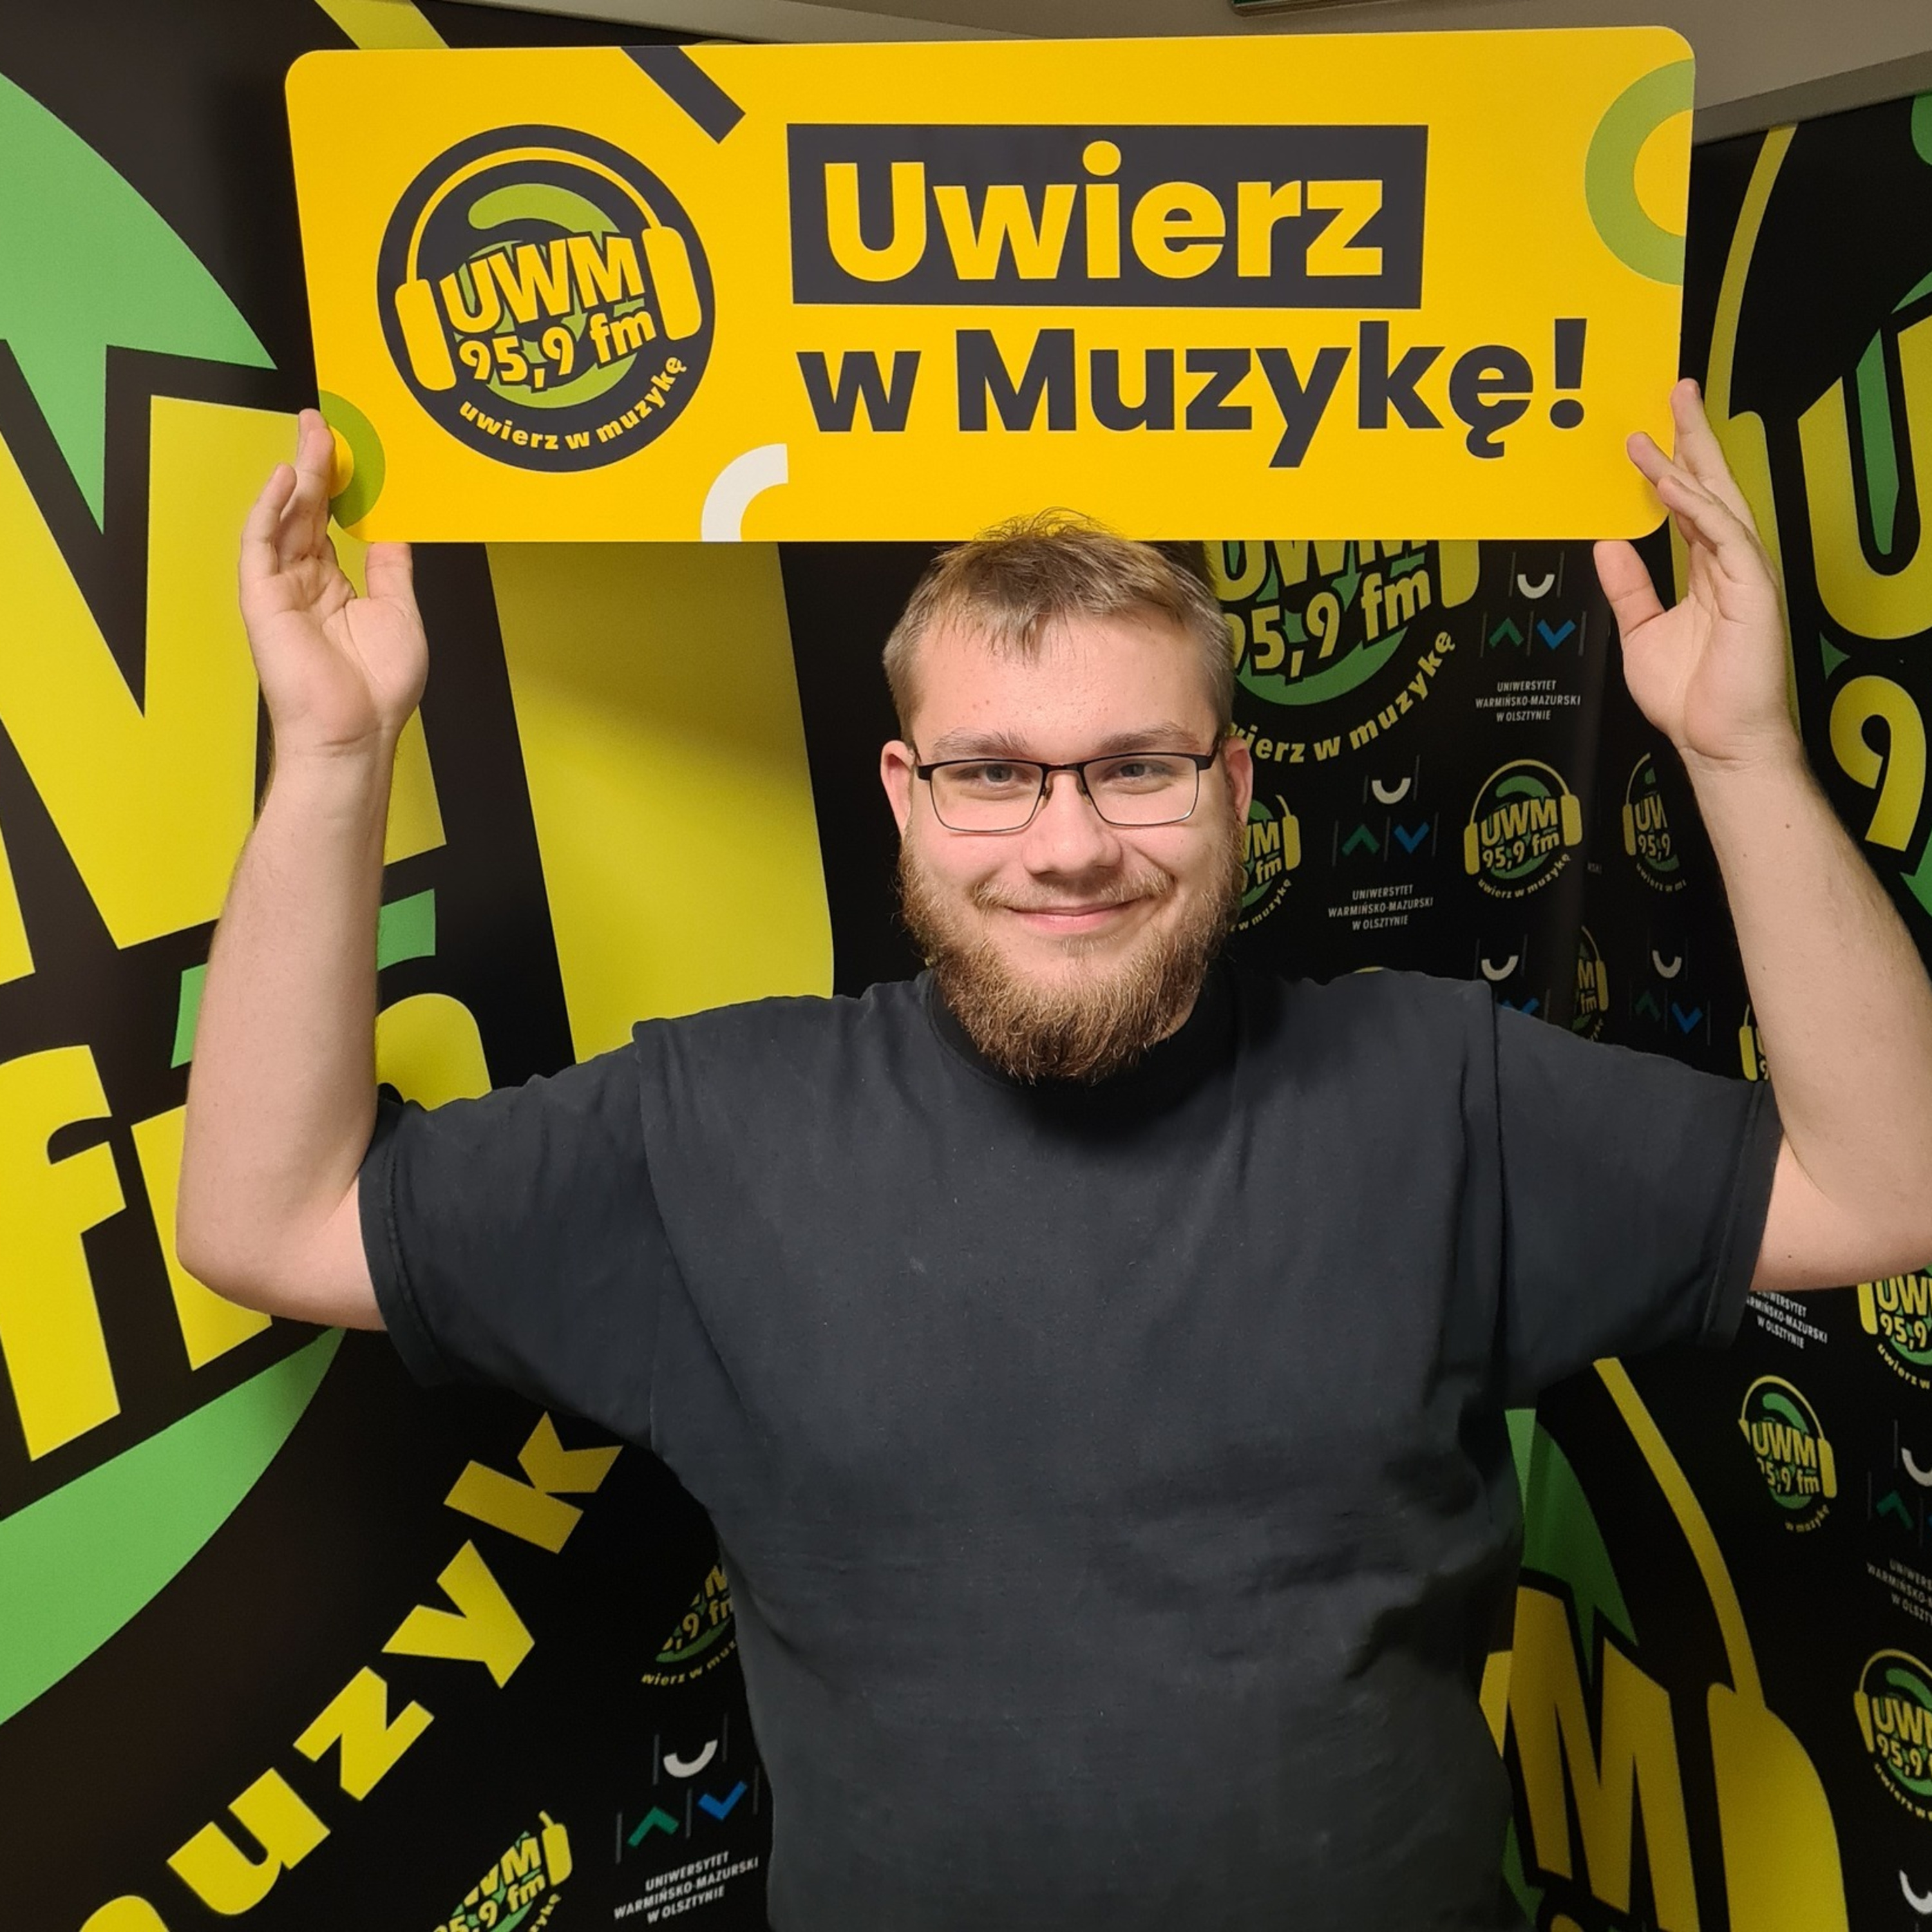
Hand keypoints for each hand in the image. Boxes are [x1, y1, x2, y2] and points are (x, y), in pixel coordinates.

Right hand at [239, 408, 426, 763]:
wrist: (356, 732)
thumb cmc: (379, 688)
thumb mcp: (399, 613)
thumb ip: (390, 569)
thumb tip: (393, 531)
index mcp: (335, 587)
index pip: (330, 523)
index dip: (337, 486)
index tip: (348, 450)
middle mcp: (305, 582)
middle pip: (306, 511)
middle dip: (314, 464)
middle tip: (320, 422)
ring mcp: (281, 588)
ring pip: (285, 517)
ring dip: (298, 474)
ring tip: (311, 434)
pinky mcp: (263, 598)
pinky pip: (261, 543)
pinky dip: (270, 508)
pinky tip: (288, 478)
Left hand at [1594, 379, 1800, 774]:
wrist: (1717, 743)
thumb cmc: (1690, 698)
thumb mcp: (1641, 632)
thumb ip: (1627, 587)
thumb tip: (1607, 542)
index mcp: (1708, 571)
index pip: (1691, 503)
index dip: (1672, 463)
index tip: (1647, 432)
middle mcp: (1729, 564)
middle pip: (1711, 485)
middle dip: (1693, 436)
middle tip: (1675, 389)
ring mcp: (1745, 573)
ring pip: (1716, 501)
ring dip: (1686, 461)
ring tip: (1656, 429)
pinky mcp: (1752, 589)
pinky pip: (1723, 535)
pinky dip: (1695, 507)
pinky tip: (1669, 484)